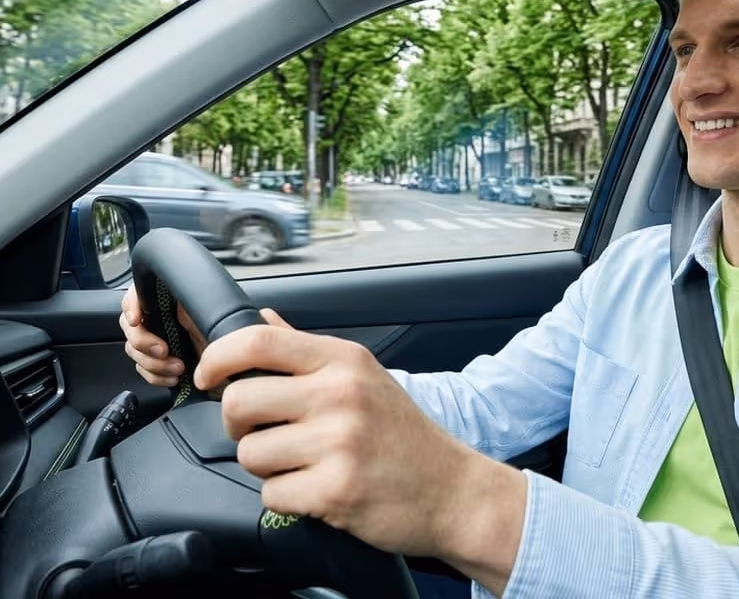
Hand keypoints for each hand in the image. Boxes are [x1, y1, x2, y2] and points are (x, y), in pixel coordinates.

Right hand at [119, 282, 284, 393]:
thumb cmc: (232, 335)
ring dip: (152, 362)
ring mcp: (159, 340)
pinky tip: (173, 377)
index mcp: (172, 300)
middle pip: (130, 325)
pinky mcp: (160, 362)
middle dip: (143, 341)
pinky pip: (143, 369)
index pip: (137, 293)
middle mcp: (162, 318)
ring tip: (178, 368)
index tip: (136, 319)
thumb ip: (198, 302)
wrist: (238, 368)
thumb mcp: (215, 313)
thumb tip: (181, 300)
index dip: (131, 305)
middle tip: (163, 351)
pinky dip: (155, 376)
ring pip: (134, 349)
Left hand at [195, 322, 525, 588]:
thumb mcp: (363, 378)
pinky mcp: (336, 489)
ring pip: (249, 453)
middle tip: (266, 433)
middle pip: (238, 402)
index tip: (206, 377)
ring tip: (304, 464)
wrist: (452, 491)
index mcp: (345, 361)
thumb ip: (306, 350)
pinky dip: (287, 499)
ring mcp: (339, 442)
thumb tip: (262, 317)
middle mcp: (341, 394)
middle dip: (239, 425)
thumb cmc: (402, 436)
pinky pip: (271, 494)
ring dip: (266, 467)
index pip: (259, 341)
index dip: (217, 358)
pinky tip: (317, 491)